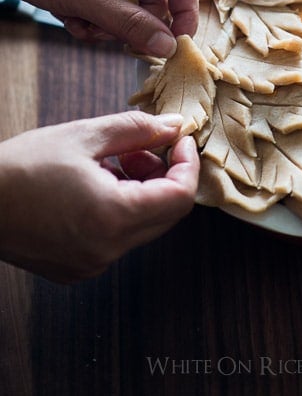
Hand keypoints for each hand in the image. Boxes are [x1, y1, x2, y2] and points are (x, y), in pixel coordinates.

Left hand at [0, 0, 197, 57]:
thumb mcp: (89, 0)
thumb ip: (132, 26)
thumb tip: (169, 47)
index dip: (183, 13)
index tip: (175, 43)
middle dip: (132, 23)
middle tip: (111, 38)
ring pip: (130, 5)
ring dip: (108, 24)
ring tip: (80, 24)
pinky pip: (111, 2)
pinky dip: (94, 16)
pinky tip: (71, 17)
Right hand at [0, 111, 199, 282]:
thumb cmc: (21, 167)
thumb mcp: (84, 136)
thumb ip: (138, 130)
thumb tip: (174, 127)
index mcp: (112, 217)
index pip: (179, 198)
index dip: (187, 164)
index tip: (180, 140)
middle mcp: (107, 250)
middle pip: (165, 214)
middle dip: (163, 175)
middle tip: (138, 148)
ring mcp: (91, 264)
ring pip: (143, 225)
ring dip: (141, 190)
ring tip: (111, 161)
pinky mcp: (77, 268)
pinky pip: (118, 237)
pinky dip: (121, 208)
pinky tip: (95, 183)